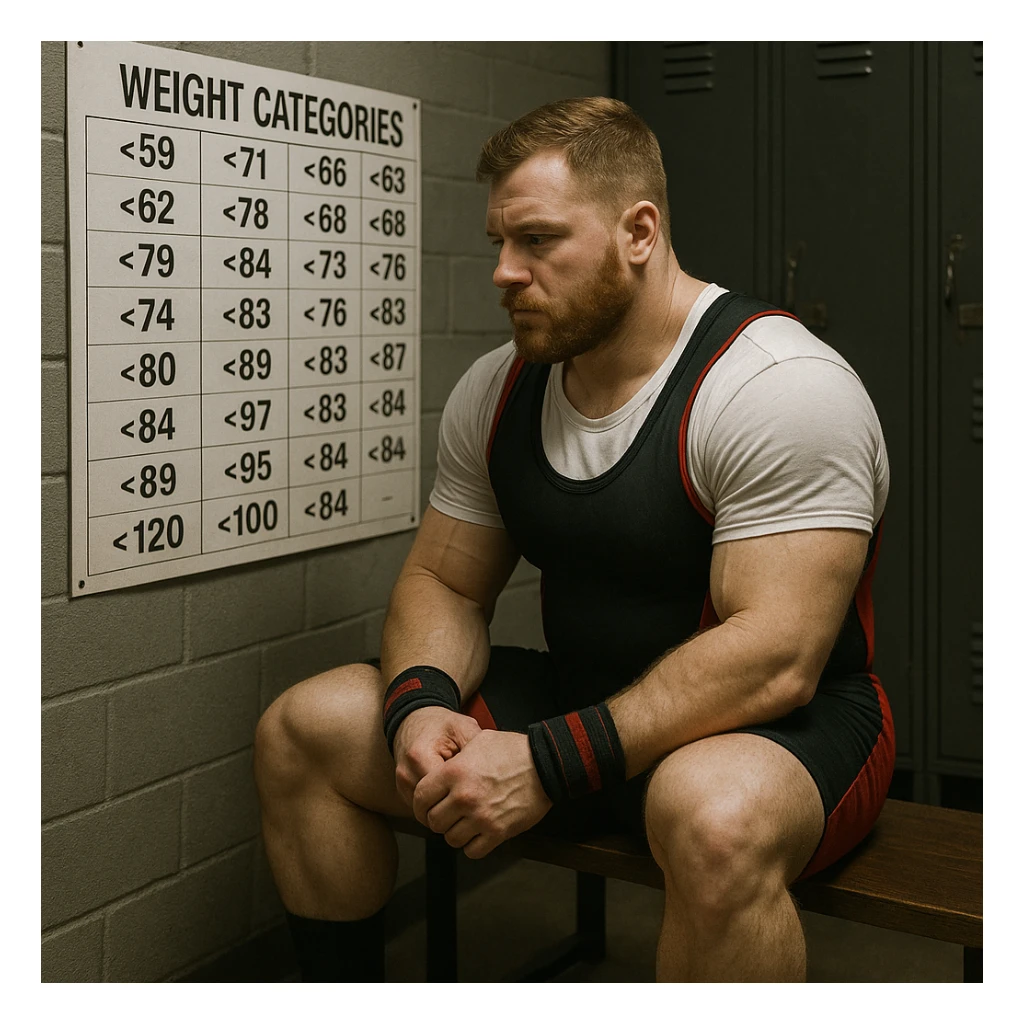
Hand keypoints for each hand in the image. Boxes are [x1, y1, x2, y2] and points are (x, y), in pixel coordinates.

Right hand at [392, 706, 481, 808]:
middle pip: (434, 805)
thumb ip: (476, 748)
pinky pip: (422, 808)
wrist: (415, 721)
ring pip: (427, 811)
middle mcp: (406, 773)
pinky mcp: (402, 791)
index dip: (464, 793)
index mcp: (420, 756)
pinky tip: (449, 793)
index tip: (479, 791)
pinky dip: (437, 804)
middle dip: (455, 805)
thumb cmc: (442, 725)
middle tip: (474, 798)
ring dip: (445, 807)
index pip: (442, 791)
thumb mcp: (463, 728)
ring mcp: (401, 784)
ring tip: (462, 794)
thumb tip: (495, 771)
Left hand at [412, 730, 553, 858]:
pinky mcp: (498, 832)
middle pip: (433, 821)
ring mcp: (480, 816)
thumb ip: (454, 759)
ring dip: (455, 832)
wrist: (545, 764)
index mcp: (453, 772)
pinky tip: (478, 833)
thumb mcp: (477, 742)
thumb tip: (438, 772)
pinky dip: (472, 845)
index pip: (419, 797)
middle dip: (437, 818)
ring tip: (464, 822)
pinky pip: (472, 851)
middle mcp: (463, 796)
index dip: (420, 804)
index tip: (426, 806)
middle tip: (447, 814)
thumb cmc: (512, 750)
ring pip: (451, 838)